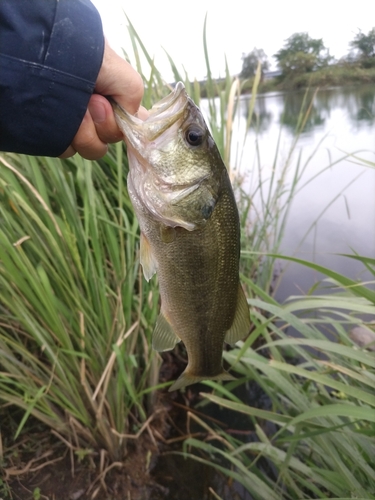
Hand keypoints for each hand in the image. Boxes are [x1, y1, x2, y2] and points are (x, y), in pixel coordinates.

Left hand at [60, 39, 146, 159]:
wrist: (46, 59)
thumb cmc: (88, 60)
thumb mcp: (125, 78)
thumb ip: (134, 99)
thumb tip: (128, 120)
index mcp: (112, 101)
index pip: (128, 126)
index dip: (126, 127)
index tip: (117, 116)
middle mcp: (95, 115)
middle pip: (109, 140)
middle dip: (104, 124)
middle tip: (92, 101)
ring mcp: (75, 126)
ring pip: (92, 149)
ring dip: (85, 132)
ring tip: (74, 107)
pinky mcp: (56, 134)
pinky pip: (68, 150)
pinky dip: (66, 136)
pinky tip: (59, 115)